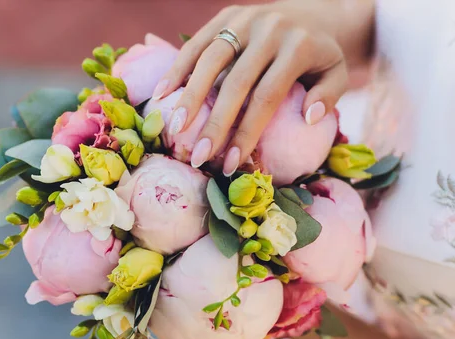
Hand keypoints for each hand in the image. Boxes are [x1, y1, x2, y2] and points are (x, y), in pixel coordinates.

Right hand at [153, 3, 347, 174]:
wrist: (310, 12)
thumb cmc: (319, 56)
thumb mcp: (337, 73)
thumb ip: (329, 95)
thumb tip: (309, 118)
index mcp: (298, 46)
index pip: (267, 96)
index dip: (247, 132)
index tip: (231, 163)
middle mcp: (269, 29)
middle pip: (236, 82)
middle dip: (215, 122)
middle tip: (198, 156)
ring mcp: (245, 19)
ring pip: (210, 59)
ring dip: (189, 95)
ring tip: (174, 127)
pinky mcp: (226, 15)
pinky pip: (197, 42)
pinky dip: (177, 68)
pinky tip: (162, 94)